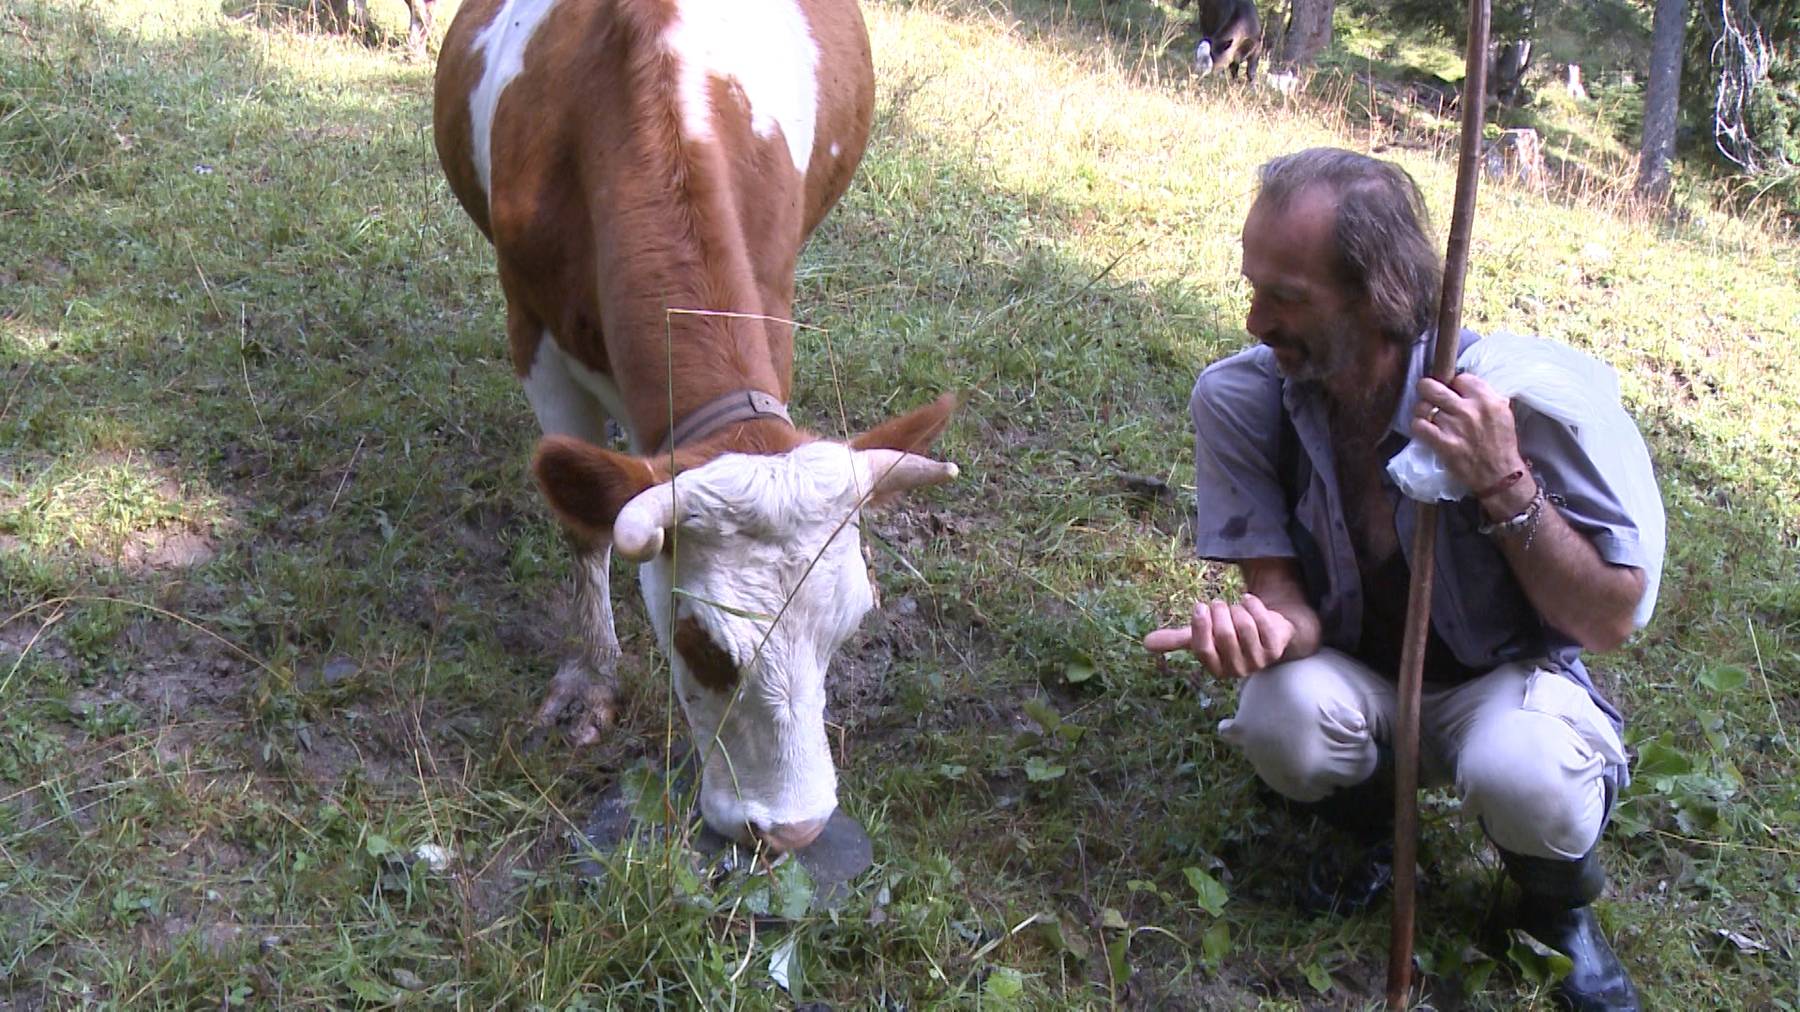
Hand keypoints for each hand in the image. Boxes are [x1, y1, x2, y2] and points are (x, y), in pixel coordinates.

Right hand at [1144, 593, 1294, 679]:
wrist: (1267, 633)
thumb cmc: (1229, 635)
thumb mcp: (1202, 637)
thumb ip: (1176, 640)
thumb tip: (1145, 643)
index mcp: (1217, 669)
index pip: (1203, 649)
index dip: (1201, 626)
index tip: (1200, 607)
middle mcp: (1238, 670)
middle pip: (1225, 636)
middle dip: (1220, 613)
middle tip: (1219, 604)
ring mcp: (1259, 661)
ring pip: (1244, 627)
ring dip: (1237, 609)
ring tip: (1235, 607)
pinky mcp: (1276, 648)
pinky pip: (1263, 621)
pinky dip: (1253, 605)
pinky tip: (1248, 600)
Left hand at [1412, 372, 1527, 496]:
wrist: (1499, 474)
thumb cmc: (1501, 443)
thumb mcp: (1502, 412)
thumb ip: (1484, 395)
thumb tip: (1462, 384)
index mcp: (1487, 399)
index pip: (1459, 378)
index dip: (1453, 384)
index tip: (1453, 393)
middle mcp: (1469, 409)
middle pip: (1432, 386)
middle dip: (1426, 389)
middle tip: (1429, 396)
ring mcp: (1454, 426)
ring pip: (1423, 406)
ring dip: (1422, 411)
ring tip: (1428, 417)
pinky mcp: (1443, 443)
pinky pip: (1418, 426)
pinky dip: (1418, 426)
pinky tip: (1425, 430)